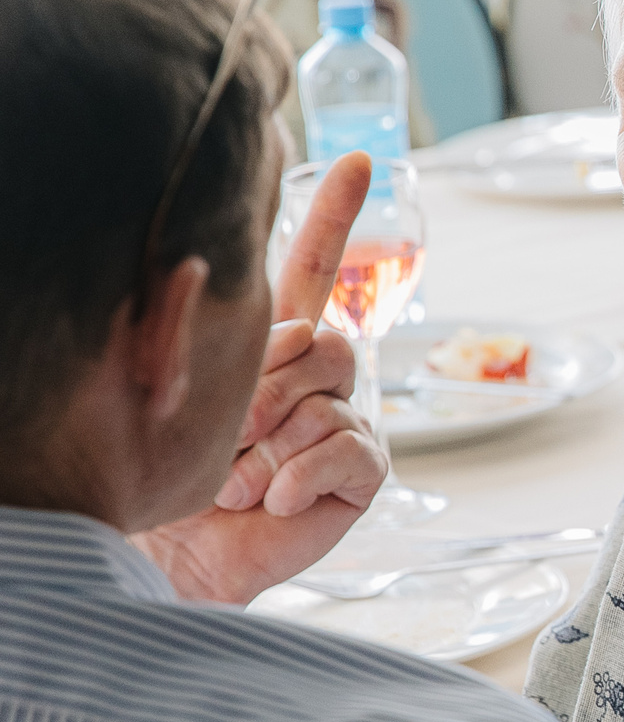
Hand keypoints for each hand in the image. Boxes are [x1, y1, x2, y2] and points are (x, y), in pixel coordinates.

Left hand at [136, 153, 385, 603]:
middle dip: (265, 389)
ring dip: (271, 444)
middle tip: (226, 437)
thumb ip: (204, 340)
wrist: (177, 559)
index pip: (313, 269)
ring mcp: (344, 423)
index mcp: (271, 347)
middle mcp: (317, 379)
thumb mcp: (174, 393)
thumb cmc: (164, 479)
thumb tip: (250, 303)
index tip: (358, 162)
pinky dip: (298, 475)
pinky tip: (268, 499)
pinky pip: (348, 448)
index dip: (337, 217)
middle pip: (322, 339)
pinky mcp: (362, 471)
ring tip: (239, 479)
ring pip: (329, 396)